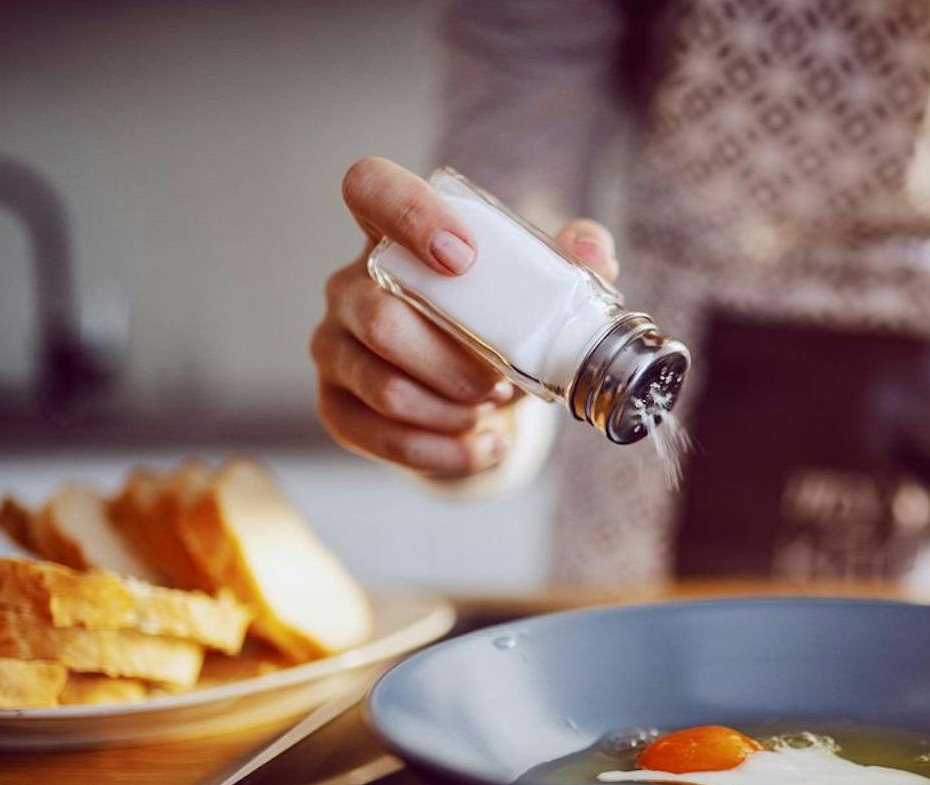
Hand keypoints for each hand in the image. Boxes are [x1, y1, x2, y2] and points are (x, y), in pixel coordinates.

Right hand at [311, 156, 618, 476]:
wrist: (480, 391)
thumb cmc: (499, 321)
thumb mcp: (536, 287)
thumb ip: (568, 260)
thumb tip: (595, 251)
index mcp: (394, 235)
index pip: (370, 187)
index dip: (408, 214)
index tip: (463, 258)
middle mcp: (351, 285)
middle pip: (380, 318)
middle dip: (456, 362)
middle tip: (502, 378)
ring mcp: (335, 346)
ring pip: (384, 387)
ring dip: (454, 409)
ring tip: (493, 408)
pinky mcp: (336, 406)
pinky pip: (381, 437)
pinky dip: (446, 452)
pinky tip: (486, 447)